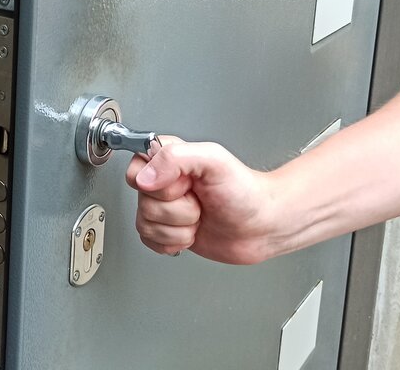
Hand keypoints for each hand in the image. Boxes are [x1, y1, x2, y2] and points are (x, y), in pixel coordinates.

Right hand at [125, 137, 281, 264]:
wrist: (262, 226)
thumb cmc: (245, 192)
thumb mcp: (214, 161)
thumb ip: (176, 158)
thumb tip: (145, 178)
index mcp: (168, 157)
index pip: (137, 169)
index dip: (161, 184)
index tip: (185, 185)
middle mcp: (163, 181)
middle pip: (142, 201)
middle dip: (177, 209)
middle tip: (198, 202)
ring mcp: (164, 207)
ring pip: (146, 224)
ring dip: (180, 228)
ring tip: (199, 217)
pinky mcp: (166, 231)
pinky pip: (149, 241)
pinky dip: (174, 242)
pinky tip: (192, 233)